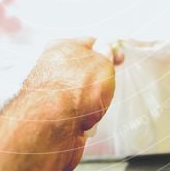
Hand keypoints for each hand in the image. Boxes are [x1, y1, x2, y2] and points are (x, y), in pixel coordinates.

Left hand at [22, 38, 114, 170]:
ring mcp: (50, 94)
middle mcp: (52, 69)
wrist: (52, 127)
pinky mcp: (52, 118)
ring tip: (94, 108)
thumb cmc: (72, 91)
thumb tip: (106, 51)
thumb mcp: (102, 63)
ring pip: (82, 95)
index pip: (88, 43)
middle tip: (106, 86)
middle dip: (99, 81)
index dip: (106, 49)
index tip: (119, 57)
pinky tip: (85, 122)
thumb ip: (106, 55)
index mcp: (61, 48)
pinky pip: (78, 116)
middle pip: (85, 71)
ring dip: (93, 103)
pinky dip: (85, 121)